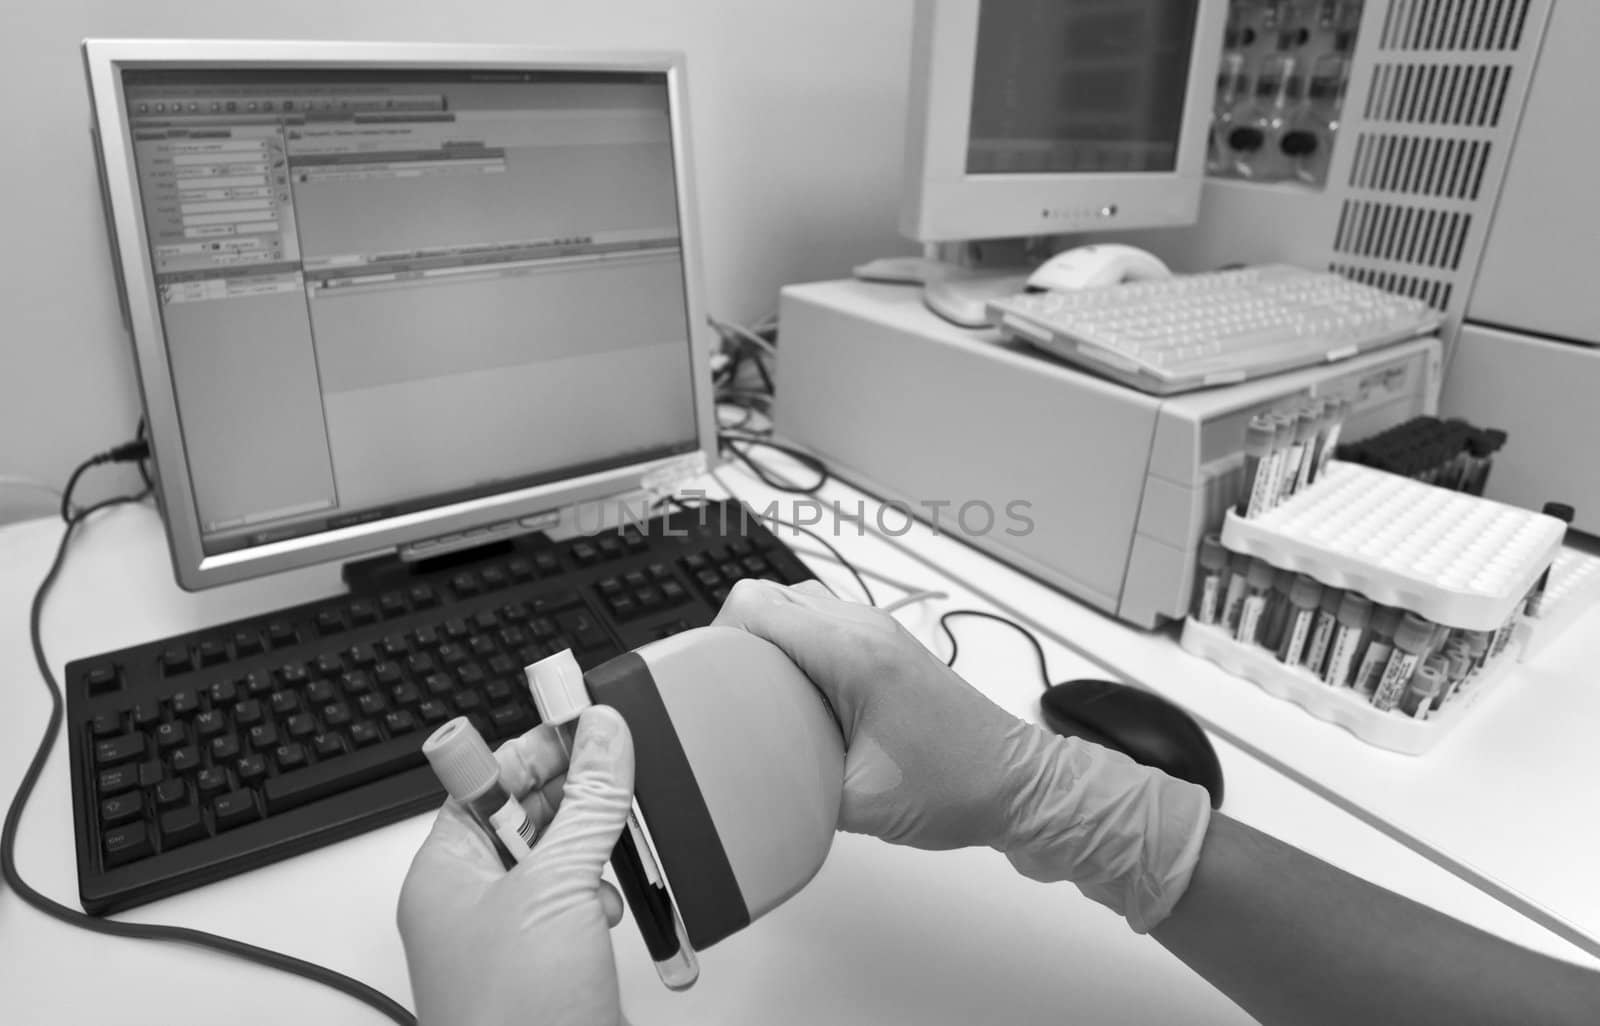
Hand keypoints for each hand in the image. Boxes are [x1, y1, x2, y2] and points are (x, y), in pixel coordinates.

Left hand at [398, 707, 633, 1025]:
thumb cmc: (510, 1018)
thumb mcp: (555, 888)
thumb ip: (587, 804)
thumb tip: (604, 734)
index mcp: (445, 871)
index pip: (484, 780)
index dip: (532, 748)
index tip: (582, 718)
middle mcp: (473, 901)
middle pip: (528, 814)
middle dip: (576, 797)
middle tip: (620, 774)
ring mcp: (514, 936)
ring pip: (562, 858)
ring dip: (597, 848)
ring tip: (620, 844)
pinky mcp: (556, 965)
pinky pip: (585, 904)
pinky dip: (609, 895)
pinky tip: (620, 904)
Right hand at [713, 578, 1044, 850]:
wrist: (1017, 785)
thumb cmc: (955, 787)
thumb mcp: (854, 803)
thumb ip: (787, 785)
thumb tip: (738, 784)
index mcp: (852, 653)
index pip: (754, 606)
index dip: (716, 639)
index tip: (703, 682)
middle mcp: (863, 627)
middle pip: (767, 597)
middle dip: (734, 642)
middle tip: (724, 697)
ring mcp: (877, 631)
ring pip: (794, 606)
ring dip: (767, 643)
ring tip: (755, 701)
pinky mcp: (884, 646)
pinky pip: (820, 625)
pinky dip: (795, 651)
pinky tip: (793, 702)